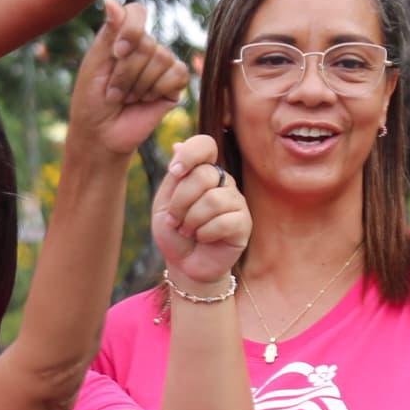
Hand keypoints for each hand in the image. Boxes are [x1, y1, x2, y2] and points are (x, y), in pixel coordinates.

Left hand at [66, 0, 188, 157]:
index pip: (137, 12)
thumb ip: (108, 34)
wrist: (102, 134)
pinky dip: (157, 90)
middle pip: (147, 42)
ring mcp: (162, 64)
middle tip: (113, 91)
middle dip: (126, 71)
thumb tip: (111, 2)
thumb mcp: (94, 65)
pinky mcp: (175, 83)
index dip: (131, 31)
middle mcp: (145, 46)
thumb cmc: (91, 100)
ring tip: (126, 98)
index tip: (116, 54)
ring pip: (161, 59)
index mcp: (122, 37)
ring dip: (138, 85)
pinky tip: (145, 100)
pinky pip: (177, 74)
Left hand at [153, 133, 249, 286]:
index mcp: (202, 172)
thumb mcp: (165, 203)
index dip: (190, 155)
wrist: (184, 264)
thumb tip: (177, 145)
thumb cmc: (174, 232)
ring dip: (192, 220)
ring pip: (214, 200)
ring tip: (188, 231)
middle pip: (204, 175)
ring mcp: (236, 202)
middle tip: (175, 220)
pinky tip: (203, 238)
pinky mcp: (244, 223)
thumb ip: (174, 177)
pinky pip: (225, 221)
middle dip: (181, 202)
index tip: (174, 172)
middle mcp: (223, 182)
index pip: (205, 145)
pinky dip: (205, 233)